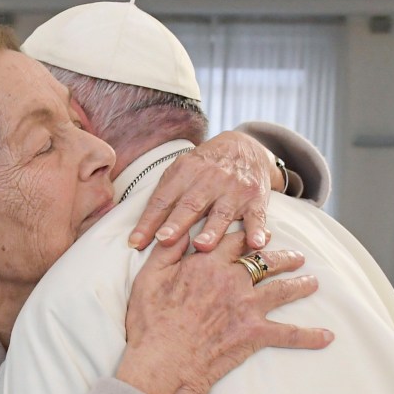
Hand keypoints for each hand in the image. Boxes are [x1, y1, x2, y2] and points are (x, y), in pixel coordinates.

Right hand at [116, 231, 332, 393]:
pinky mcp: (255, 333)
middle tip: (295, 256)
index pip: (234, 241)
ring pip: (282, 289)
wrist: (163, 361)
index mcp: (208, 263)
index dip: (247, 235)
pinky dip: (310, 336)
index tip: (258, 234)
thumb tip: (176, 230)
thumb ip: (167, 251)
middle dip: (282, 257)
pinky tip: (327, 336)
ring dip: (300, 284)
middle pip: (265, 261)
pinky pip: (289, 334)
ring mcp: (247, 306)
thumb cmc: (150, 322)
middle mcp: (233, 280)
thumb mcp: (149, 278)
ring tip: (312, 282)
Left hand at [128, 132, 273, 253]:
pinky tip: (256, 243)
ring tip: (202, 246)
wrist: (245, 147)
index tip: (136, 242)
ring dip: (212, 230)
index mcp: (185, 172)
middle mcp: (209, 179)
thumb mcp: (181, 171)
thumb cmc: (205, 168)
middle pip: (190, 204)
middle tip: (164, 240)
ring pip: (221, 212)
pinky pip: (257, 217)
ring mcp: (234, 189)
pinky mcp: (256, 199)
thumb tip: (138, 233)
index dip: (149, 221)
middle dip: (177, 223)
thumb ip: (163, 197)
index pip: (163, 199)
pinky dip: (257, 231)